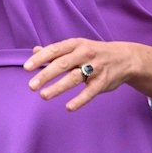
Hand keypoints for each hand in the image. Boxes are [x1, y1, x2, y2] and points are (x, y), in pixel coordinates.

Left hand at [24, 38, 140, 111]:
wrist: (125, 58)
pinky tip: (68, 107)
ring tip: (43, 96)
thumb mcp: (76, 46)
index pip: (54, 50)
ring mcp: (95, 68)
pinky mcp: (103, 82)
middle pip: (62, 64)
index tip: (26, 68)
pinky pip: (90, 92)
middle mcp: (85, 54)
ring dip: (58, 87)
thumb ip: (56, 51)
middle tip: (31, 86)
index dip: (40, 59)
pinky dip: (80, 100)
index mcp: (75, 44)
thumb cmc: (94, 52)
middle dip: (45, 75)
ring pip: (74, 78)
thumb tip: (35, 51)